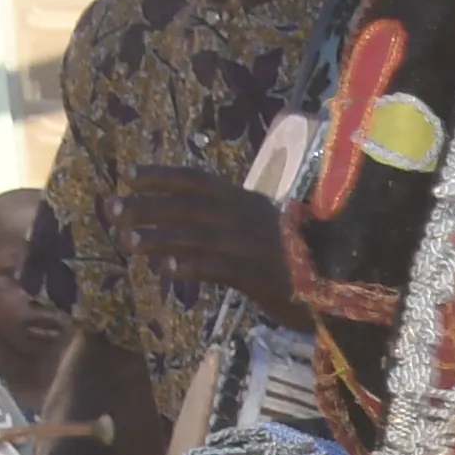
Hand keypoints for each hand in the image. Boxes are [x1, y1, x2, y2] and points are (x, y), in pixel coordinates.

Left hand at [109, 167, 308, 316]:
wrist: (341, 280)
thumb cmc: (302, 255)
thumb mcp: (267, 227)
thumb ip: (237, 218)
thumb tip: (197, 218)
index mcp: (246, 201)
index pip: (196, 181)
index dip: (160, 176)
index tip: (128, 175)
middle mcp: (244, 217)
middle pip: (185, 207)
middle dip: (146, 207)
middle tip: (112, 210)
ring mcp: (250, 245)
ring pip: (194, 236)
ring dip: (157, 238)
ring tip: (126, 242)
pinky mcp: (258, 275)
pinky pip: (216, 268)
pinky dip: (190, 267)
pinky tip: (165, 271)